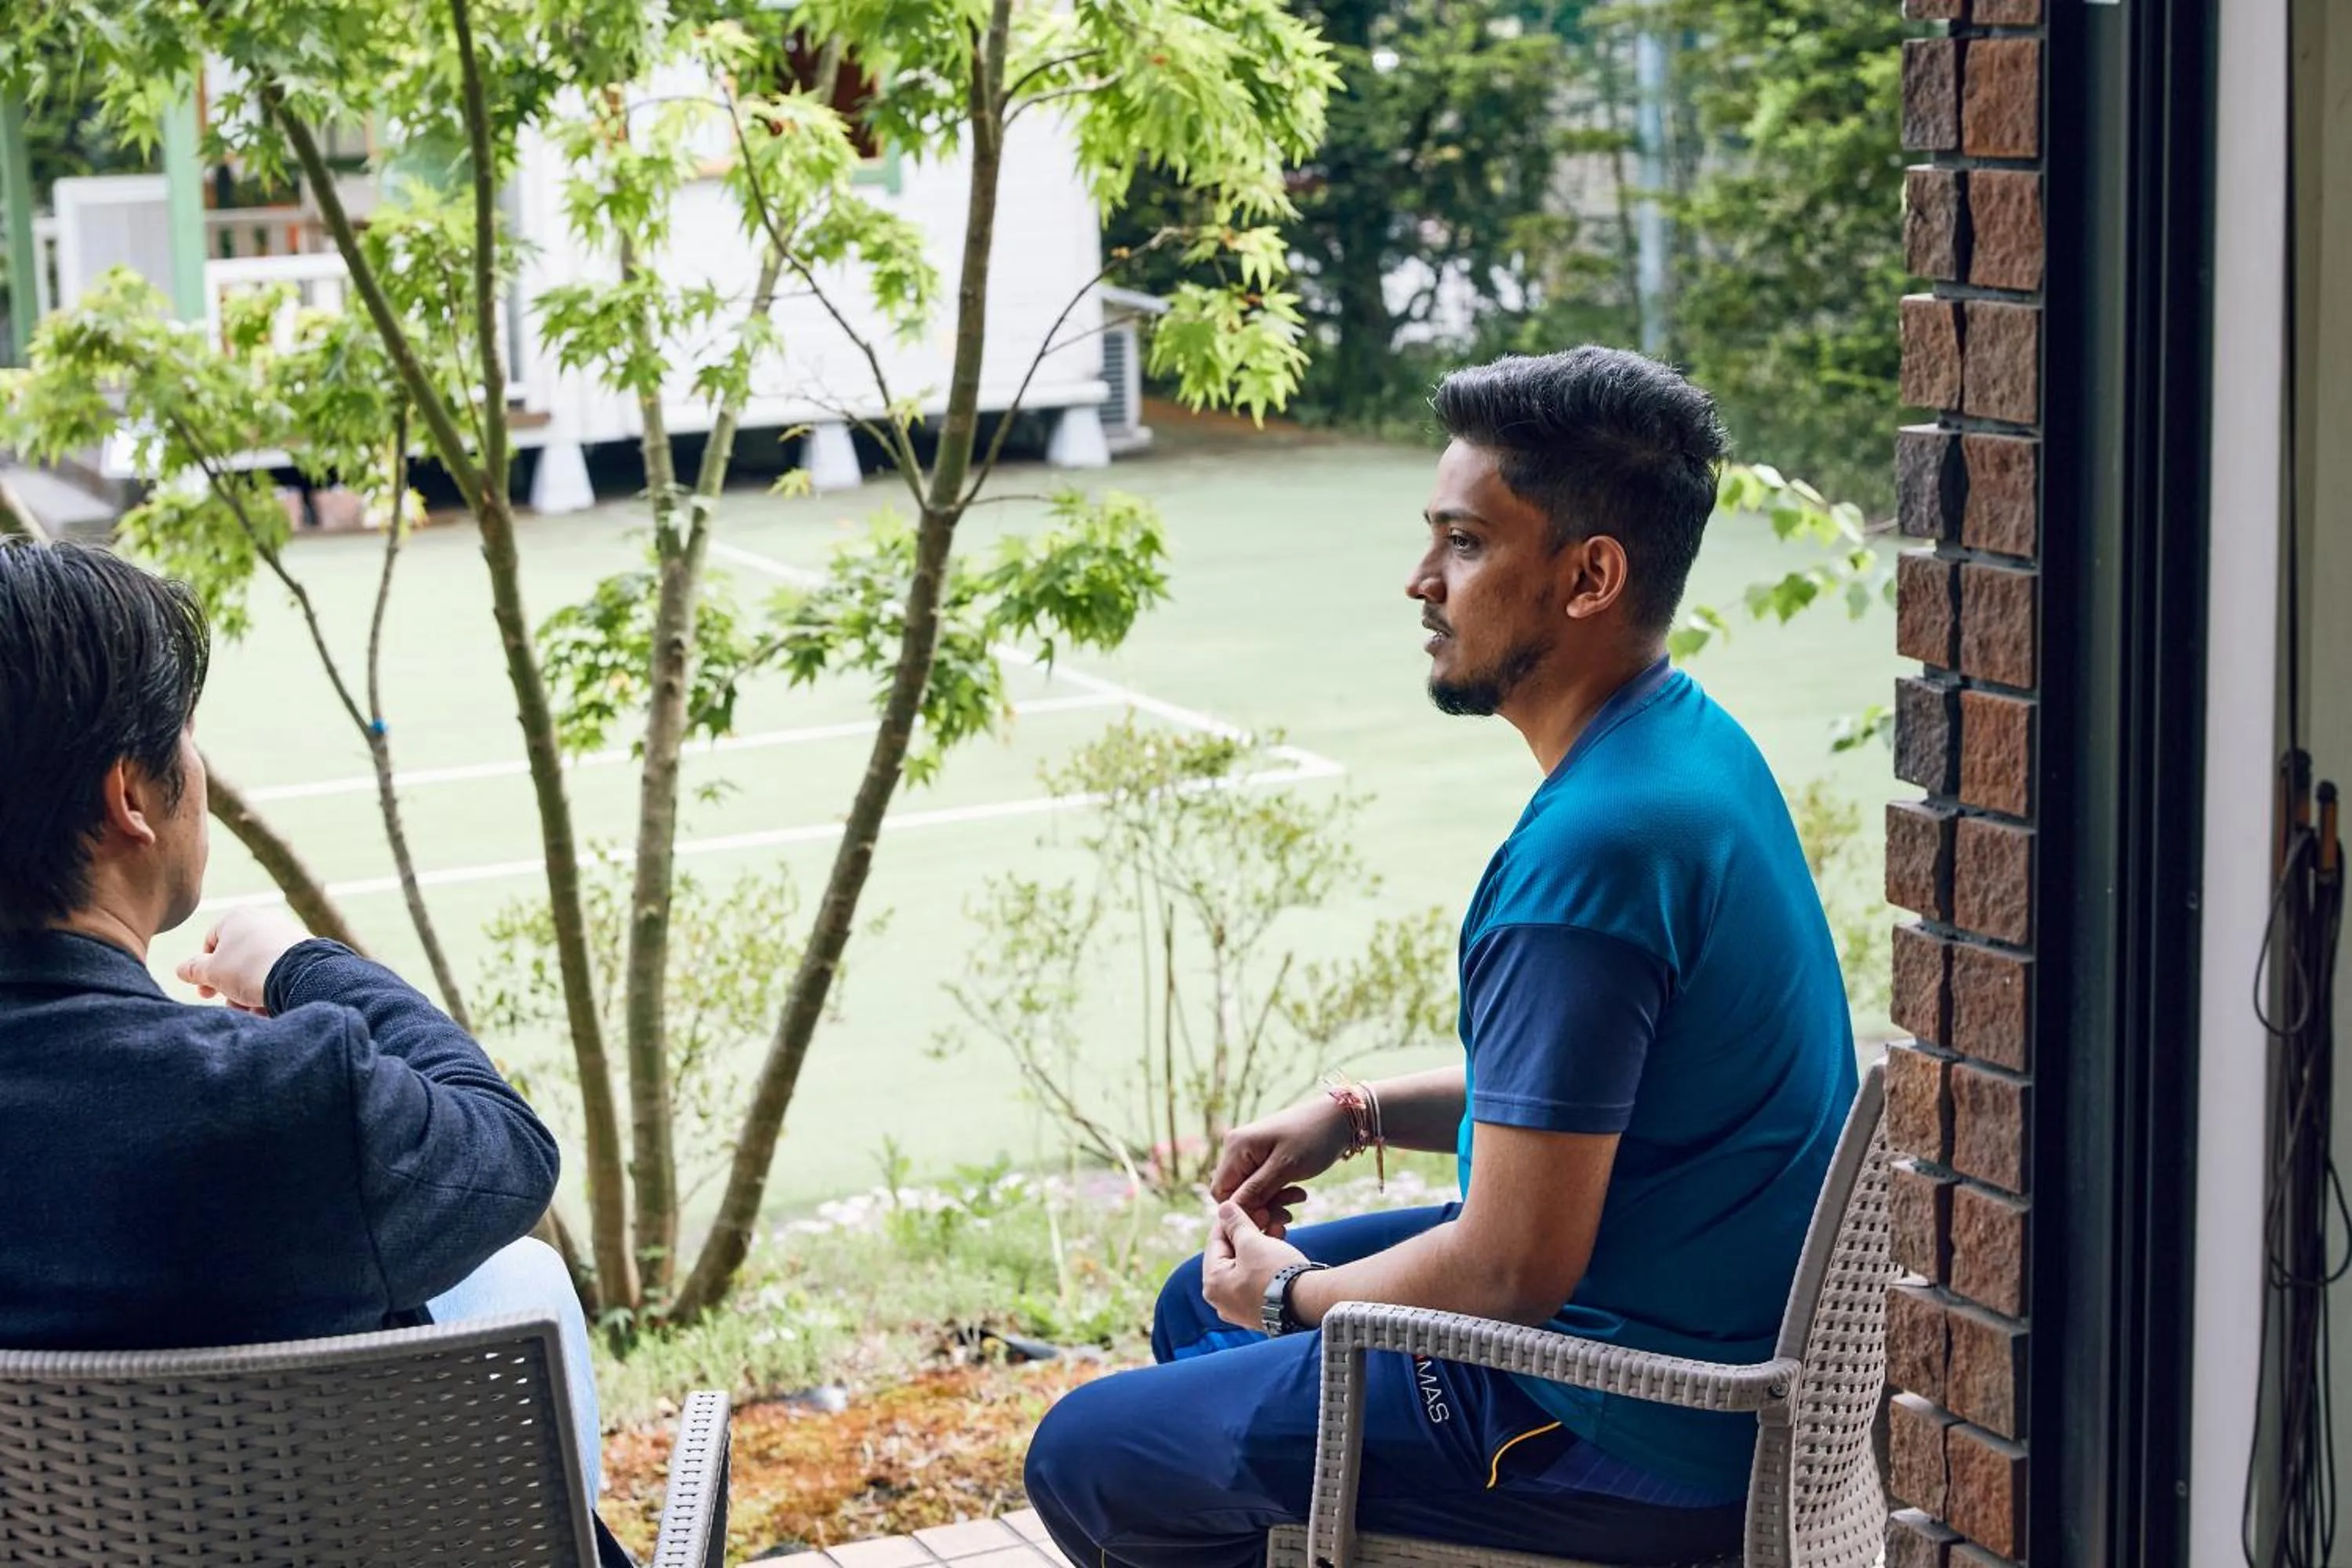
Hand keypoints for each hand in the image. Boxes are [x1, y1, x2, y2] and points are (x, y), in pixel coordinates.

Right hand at [177, 908, 312, 1014]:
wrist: (300, 975)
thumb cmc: (249, 969)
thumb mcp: (212, 972)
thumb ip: (194, 970)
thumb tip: (182, 969)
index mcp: (237, 917)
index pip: (211, 942)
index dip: (205, 969)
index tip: (206, 991)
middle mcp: (264, 921)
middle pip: (236, 961)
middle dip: (230, 987)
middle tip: (231, 1005)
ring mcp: (286, 936)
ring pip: (258, 971)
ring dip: (250, 995)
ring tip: (253, 1011)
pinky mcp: (305, 953)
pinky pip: (280, 974)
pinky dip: (272, 991)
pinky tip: (272, 1008)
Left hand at [1202, 1200, 1309, 1331]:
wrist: (1309, 1303)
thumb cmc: (1275, 1272)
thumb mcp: (1251, 1242)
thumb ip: (1235, 1224)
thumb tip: (1223, 1209)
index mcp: (1212, 1284)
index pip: (1216, 1241)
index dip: (1230, 1219)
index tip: (1242, 1204)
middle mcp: (1221, 1301)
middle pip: (1230, 1255)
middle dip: (1248, 1232)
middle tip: (1263, 1214)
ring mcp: (1240, 1310)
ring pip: (1245, 1267)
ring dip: (1259, 1245)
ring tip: (1276, 1227)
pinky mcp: (1260, 1313)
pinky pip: (1257, 1281)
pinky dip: (1265, 1264)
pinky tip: (1279, 1248)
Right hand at [1209, 1095, 1354, 1237]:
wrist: (1340, 1118)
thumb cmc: (1313, 1137)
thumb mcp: (1285, 1167)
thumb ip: (1257, 1190)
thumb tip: (1232, 1211)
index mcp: (1237, 1147)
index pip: (1222, 1192)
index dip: (1242, 1210)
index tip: (1268, 1217)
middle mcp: (1239, 1148)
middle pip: (1237, 1193)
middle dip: (1261, 1208)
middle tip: (1287, 1214)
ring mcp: (1253, 1153)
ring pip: (1252, 1192)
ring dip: (1273, 1202)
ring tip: (1299, 1200)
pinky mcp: (1267, 1158)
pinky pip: (1264, 1185)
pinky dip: (1279, 1193)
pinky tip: (1299, 1194)